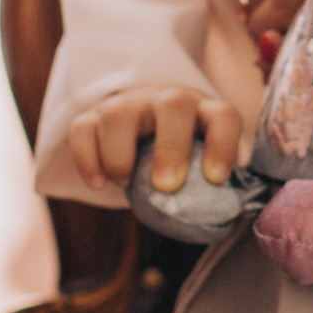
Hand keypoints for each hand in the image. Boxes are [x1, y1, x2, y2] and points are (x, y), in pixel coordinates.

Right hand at [66, 81, 244, 192]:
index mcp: (203, 111)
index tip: (216, 179)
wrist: (142, 128)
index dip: (223, 144)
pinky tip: (98, 184)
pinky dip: (87, 158)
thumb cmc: (180, 154)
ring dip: (119, 155)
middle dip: (170, 147)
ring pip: (118, 114)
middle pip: (173, 104)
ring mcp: (129, 104)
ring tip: (125, 183)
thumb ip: (213, 182)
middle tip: (166, 186)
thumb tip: (229, 212)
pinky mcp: (94, 115)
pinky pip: (82, 127)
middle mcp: (167, 100)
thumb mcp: (201, 160)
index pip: (223, 116)